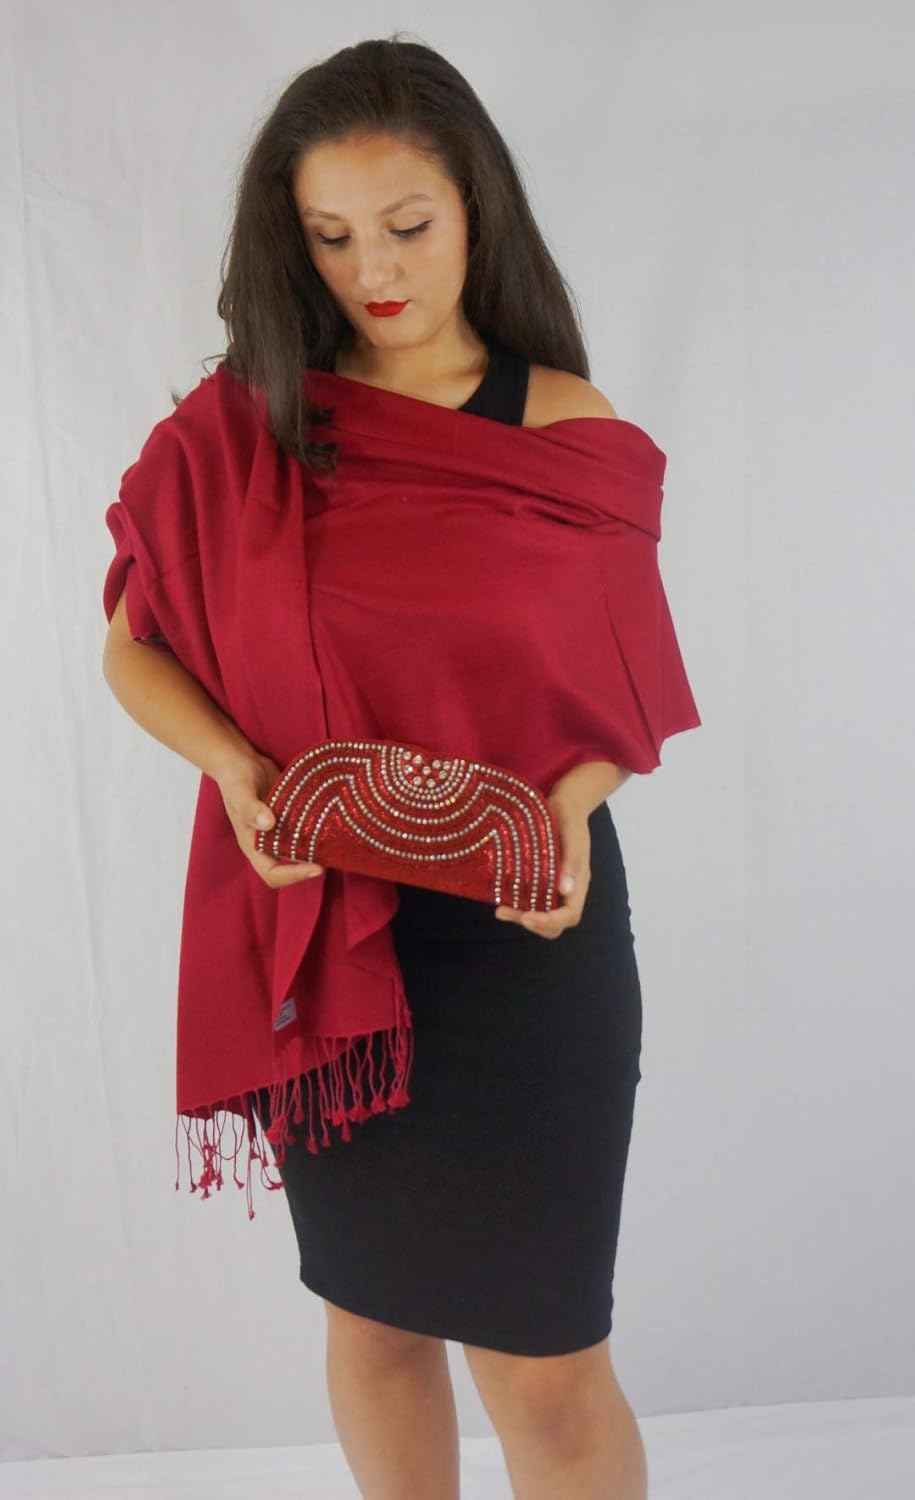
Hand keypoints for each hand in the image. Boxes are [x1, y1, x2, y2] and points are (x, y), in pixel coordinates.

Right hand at [217, 750, 324, 888]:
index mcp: (252, 844)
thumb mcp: (240, 790)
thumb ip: (250, 808)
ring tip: (339, 842)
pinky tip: (334, 823)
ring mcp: (280, 831)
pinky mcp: (290, 818)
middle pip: (290, 867)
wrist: (240, 760)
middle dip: (311, 866)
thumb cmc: (235, 777)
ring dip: (317, 850)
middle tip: (335, 855)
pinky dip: (319, 831)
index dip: (294, 876)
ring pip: (301, 851)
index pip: (272, 873)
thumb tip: (269, 824)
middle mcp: (267, 842)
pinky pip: (305, 831)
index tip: (317, 868)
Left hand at [493, 789, 590, 938]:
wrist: (565, 802)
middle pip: (555, 924)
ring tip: (499, 910)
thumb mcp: (572, 834)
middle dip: (531, 924)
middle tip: (504, 912)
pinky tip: (501, 898)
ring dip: (520, 917)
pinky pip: (531, 901)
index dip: (549, 921)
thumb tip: (565, 890)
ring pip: (541, 915)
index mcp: (580, 883)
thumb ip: (571, 861)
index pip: (569, 915)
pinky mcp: (540, 879)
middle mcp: (568, 889)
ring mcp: (554, 886)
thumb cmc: (570, 816)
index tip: (526, 916)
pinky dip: (517, 905)